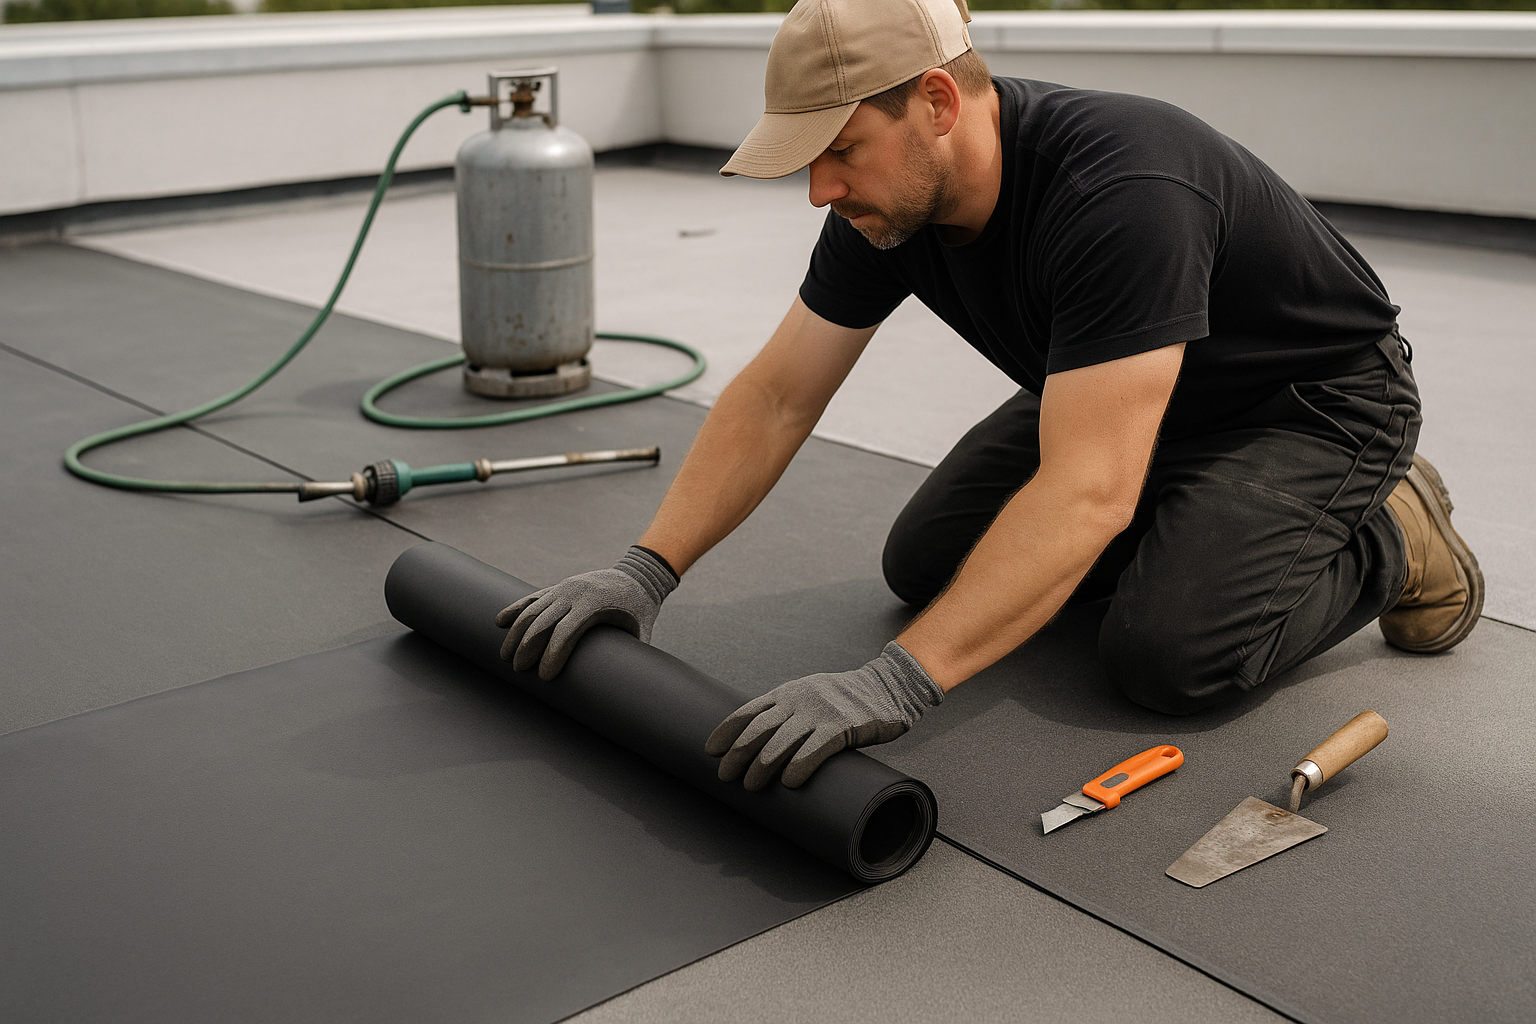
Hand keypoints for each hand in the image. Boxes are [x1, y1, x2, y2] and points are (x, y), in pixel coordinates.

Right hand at [496, 546, 677, 680]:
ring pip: (533, 609)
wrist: (638, 575)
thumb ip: (635, 657)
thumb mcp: (642, 631)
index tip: (544, 677)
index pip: (567, 631)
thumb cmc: (641, 610)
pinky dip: (516, 609)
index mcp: (595, 604)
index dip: (553, 654)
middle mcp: (575, 593)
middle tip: (518, 670)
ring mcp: (565, 587)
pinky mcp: (560, 586)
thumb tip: (634, 691)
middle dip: (527, 647)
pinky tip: (500, 621)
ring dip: (516, 632)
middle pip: (543, 621)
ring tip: (505, 656)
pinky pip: (534, 597)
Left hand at [705, 641, 942, 790]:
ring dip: (762, 766)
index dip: (727, 731)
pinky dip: (800, 765)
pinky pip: (816, 748)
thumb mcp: (810, 696)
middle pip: (759, 729)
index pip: (749, 711)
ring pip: (782, 741)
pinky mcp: (843, 726)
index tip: (710, 750)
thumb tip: (759, 746)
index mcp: (788, 693)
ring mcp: (820, 712)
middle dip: (738, 755)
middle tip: (725, 776)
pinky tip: (789, 782)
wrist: (888, 687)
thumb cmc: (844, 699)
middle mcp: (799, 700)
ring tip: (750, 786)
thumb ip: (788, 714)